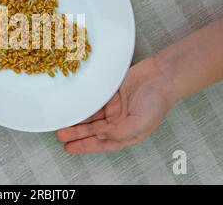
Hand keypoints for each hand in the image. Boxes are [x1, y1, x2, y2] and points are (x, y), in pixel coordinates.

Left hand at [56, 57, 177, 153]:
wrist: (162, 74)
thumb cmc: (158, 100)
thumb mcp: (140, 124)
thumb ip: (118, 133)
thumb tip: (99, 136)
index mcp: (127, 132)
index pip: (102, 143)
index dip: (84, 146)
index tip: (69, 147)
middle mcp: (119, 121)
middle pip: (93, 130)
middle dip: (76, 134)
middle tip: (61, 135)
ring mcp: (114, 106)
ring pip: (91, 116)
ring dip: (77, 120)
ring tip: (63, 123)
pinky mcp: (110, 93)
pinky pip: (93, 101)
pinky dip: (83, 105)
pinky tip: (73, 107)